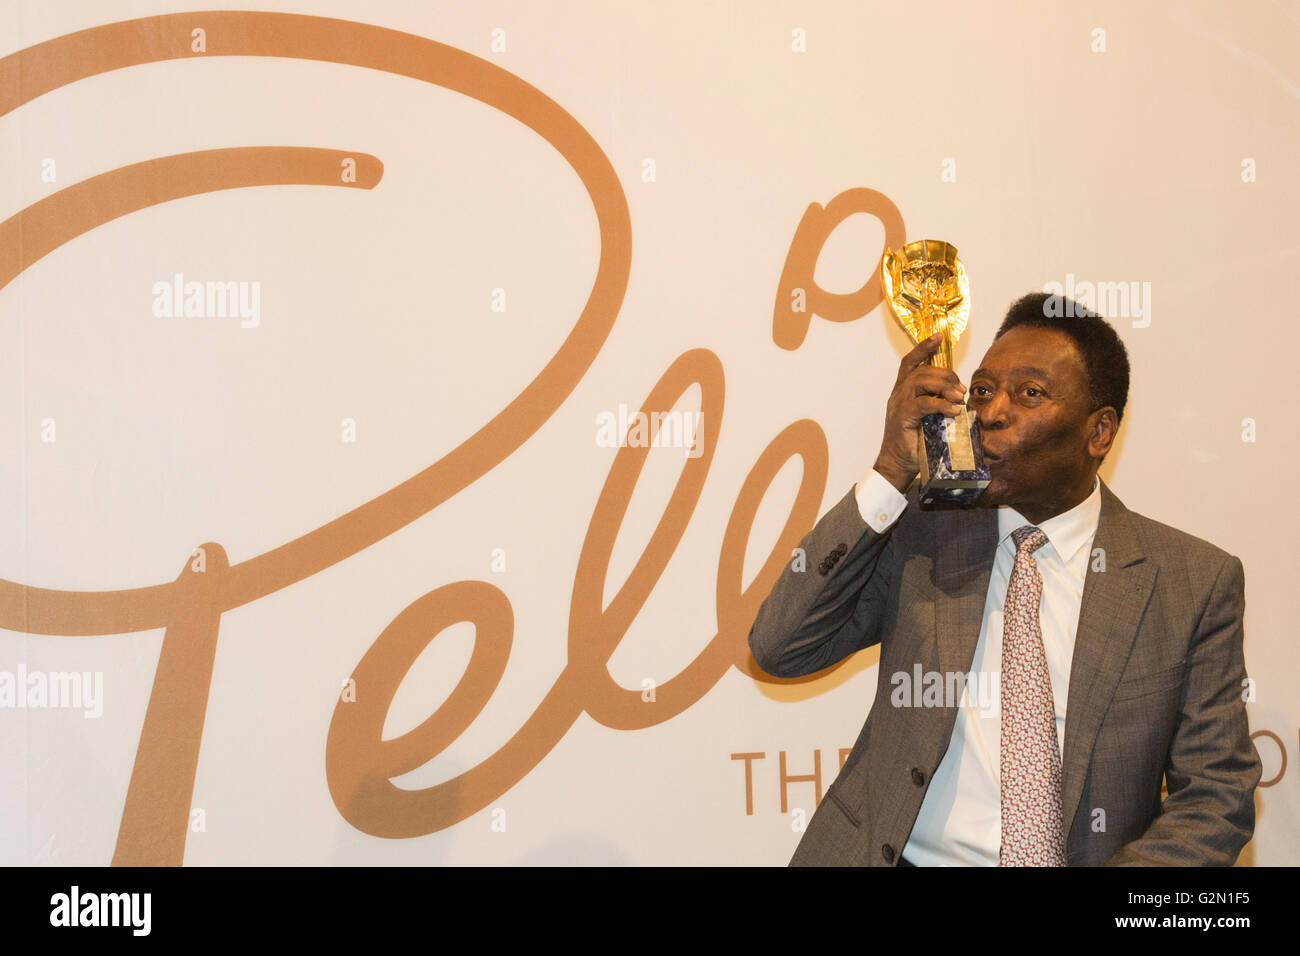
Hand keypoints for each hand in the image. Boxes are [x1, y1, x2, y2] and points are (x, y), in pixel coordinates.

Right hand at [873, 333, 966, 492]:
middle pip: (921, 370)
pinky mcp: (902, 417)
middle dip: (945, 375)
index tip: (938, 336)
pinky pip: (923, 404)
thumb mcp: (928, 418)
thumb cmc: (915, 442)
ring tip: (958, 398)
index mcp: (902, 391)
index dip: (923, 347)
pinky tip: (954, 410)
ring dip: (944, 386)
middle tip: (960, 390)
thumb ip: (938, 403)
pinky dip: (942, 405)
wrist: (898, 464)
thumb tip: (962, 397)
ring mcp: (898, 404)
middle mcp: (898, 394)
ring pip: (921, 382)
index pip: (910, 362)